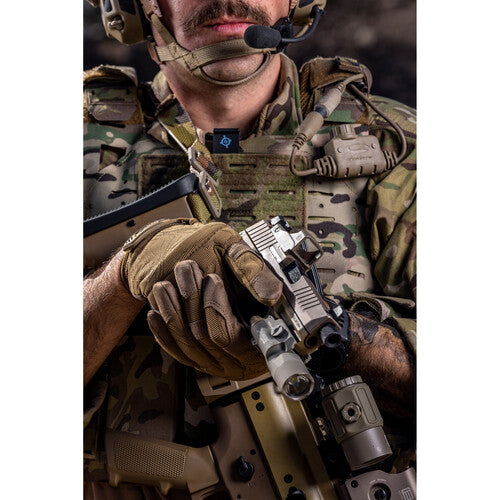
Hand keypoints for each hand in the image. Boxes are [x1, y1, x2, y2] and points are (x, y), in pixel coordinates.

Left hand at [122, 218, 282, 379]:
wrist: (198, 267)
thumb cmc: (224, 262)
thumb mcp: (239, 256)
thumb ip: (255, 272)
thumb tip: (271, 295)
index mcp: (260, 336)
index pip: (235, 335)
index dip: (220, 309)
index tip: (213, 279)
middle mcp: (239, 356)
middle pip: (209, 337)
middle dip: (195, 302)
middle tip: (186, 269)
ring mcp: (215, 362)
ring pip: (189, 344)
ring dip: (174, 313)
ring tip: (163, 285)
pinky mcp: (195, 359)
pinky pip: (176, 351)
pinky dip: (164, 332)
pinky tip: (155, 313)